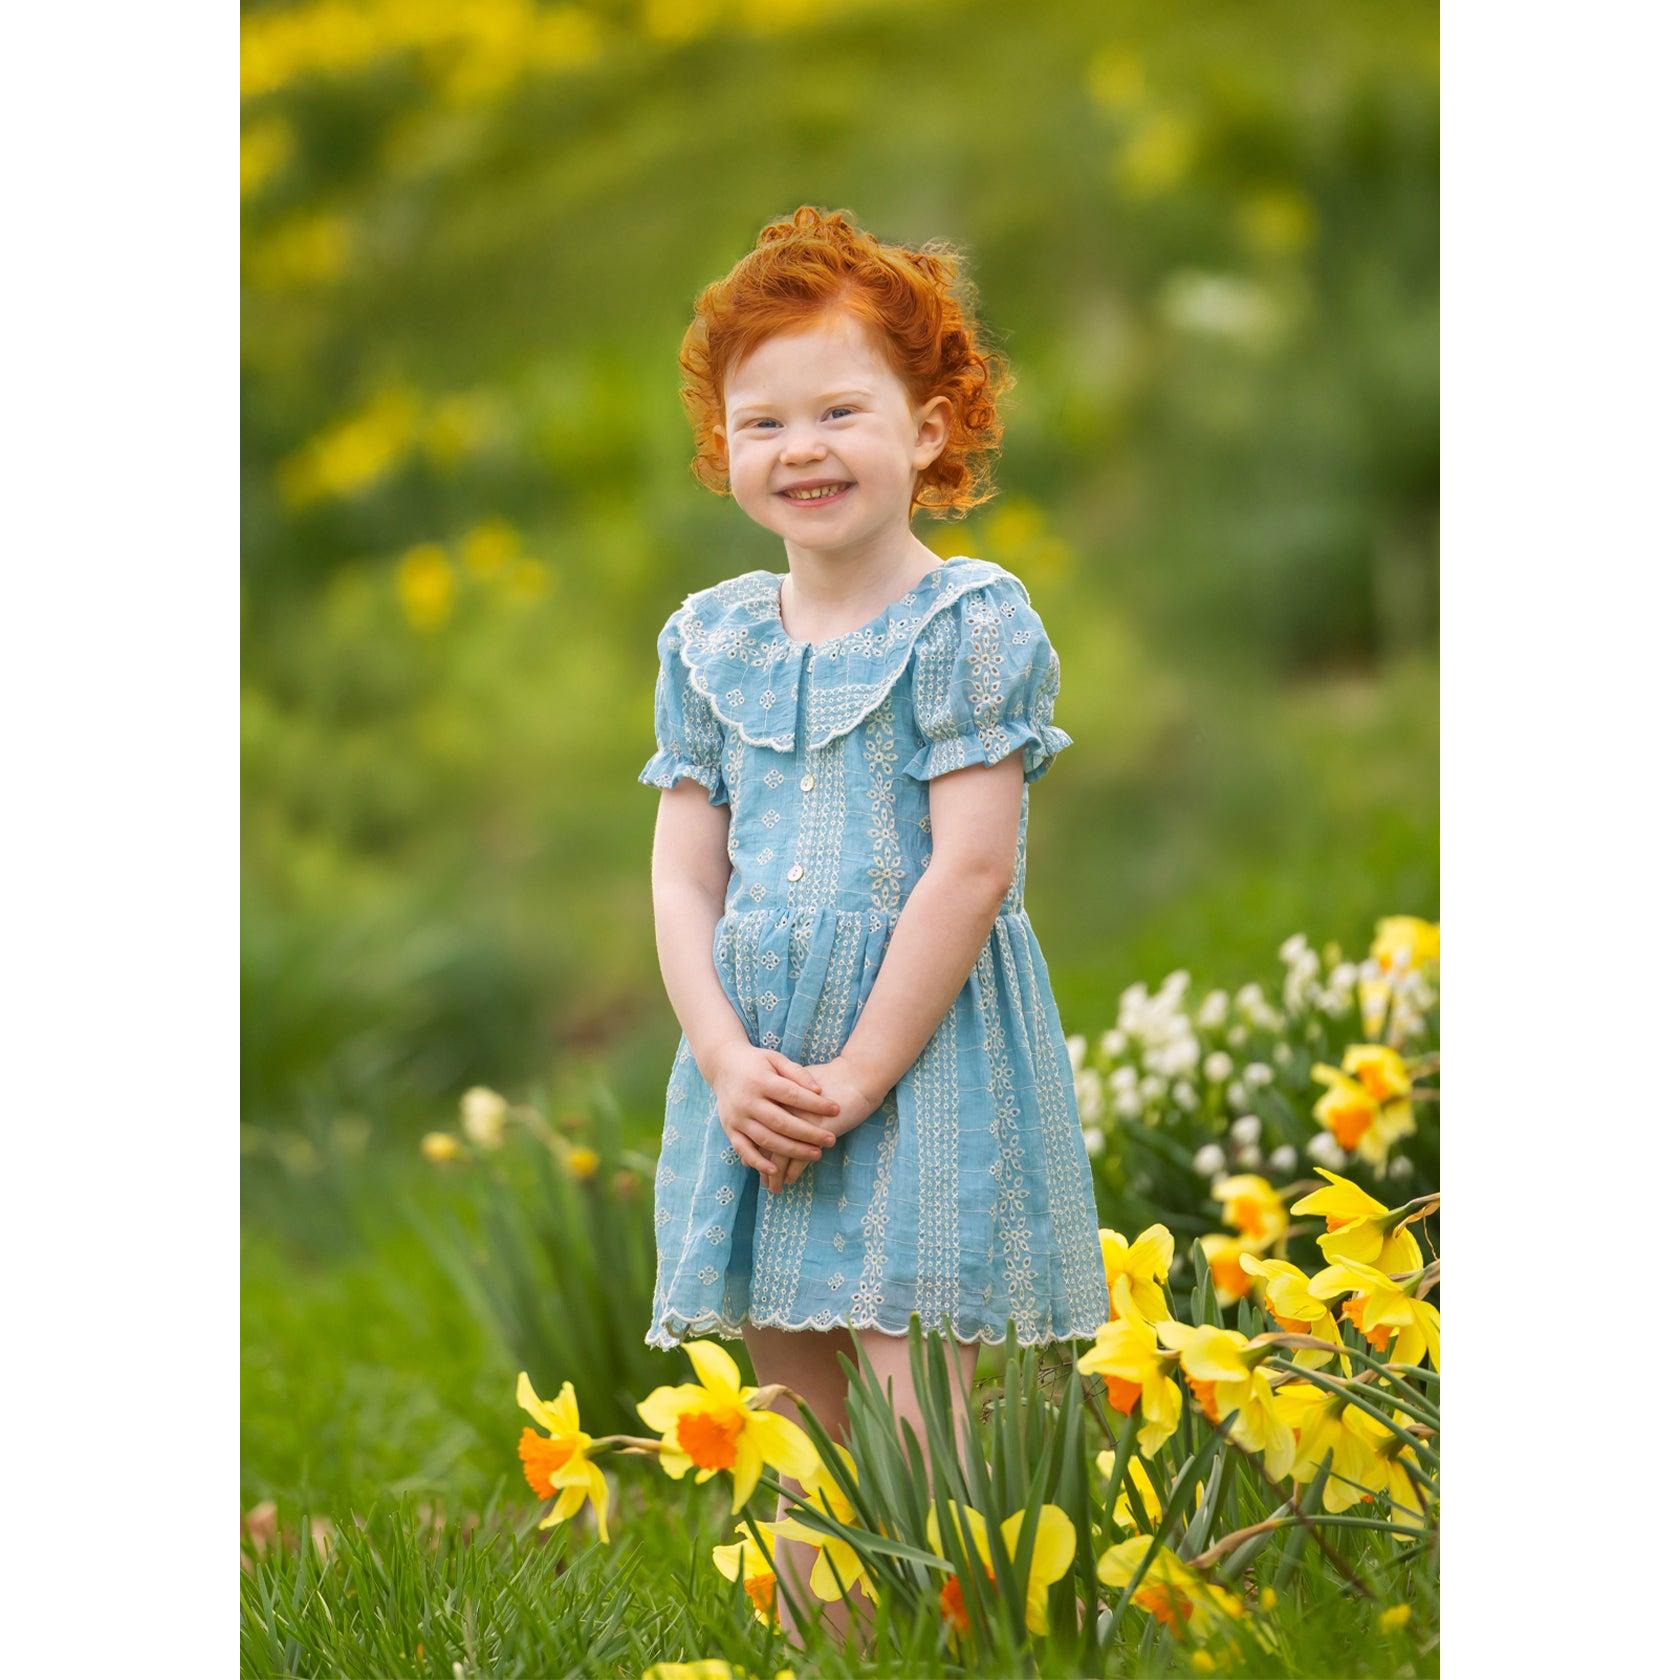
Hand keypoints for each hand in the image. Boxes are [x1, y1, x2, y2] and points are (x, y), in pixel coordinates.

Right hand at [705, 1041, 840, 1175]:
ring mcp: (737, 1117)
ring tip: (817, 1154)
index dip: (815, 1104)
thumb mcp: (776, 1059)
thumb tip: (819, 1090)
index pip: (792, 1095)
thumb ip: (797, 1072)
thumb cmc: (757, 1062)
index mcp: (760, 1080)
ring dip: (791, 1150)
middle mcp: (747, 1100)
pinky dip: (758, 1162)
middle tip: (831, 1140)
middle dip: (808, 1133)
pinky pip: (743, 1149)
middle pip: (781, 1122)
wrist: (722, 1065)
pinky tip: (777, 1169)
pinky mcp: (729, 1129)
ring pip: (766, 1139)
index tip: (836, 1110)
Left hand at [760, 1052, 886, 1195]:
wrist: (856, 1076)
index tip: (750, 1164)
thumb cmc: (829, 1081)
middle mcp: (782, 1109)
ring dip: (776, 1174)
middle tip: (763, 1181)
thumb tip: (771, 1116)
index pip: (758, 1128)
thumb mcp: (801, 1086)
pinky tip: (790, 1180)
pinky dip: (793, 1171)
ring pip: (779, 1153)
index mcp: (776, 1097)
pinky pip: (799, 1157)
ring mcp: (798, 1120)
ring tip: (774, 1188)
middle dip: (763, 1167)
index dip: (754, 1149)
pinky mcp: (816, 1130)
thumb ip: (785, 1100)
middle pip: (765, 1143)